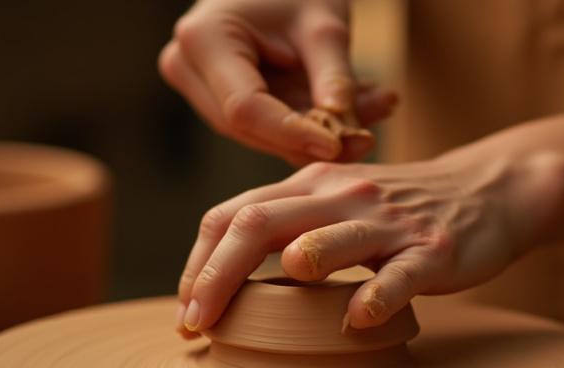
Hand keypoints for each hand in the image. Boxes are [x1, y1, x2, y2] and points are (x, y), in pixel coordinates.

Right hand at [159, 0, 397, 164]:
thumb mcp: (324, 25)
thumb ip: (334, 77)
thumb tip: (346, 134)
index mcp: (204, 39)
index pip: (245, 108)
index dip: (291, 134)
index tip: (337, 146)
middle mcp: (187, 66)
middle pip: (249, 127)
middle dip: (311, 137)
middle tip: (368, 136)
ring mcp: (198, 84)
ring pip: (260, 133)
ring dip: (319, 131)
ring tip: (375, 108)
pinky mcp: (219, 96)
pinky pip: (265, 124)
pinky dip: (311, 122)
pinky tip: (358, 108)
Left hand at [175, 150, 563, 336]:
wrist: (489, 190)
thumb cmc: (399, 210)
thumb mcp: (336, 203)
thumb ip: (286, 225)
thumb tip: (218, 275)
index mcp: (309, 186)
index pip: (233, 213)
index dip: (198, 261)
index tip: (186, 307)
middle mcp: (340, 196)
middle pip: (260, 224)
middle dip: (215, 275)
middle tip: (195, 323)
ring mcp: (387, 223)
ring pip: (326, 240)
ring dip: (284, 272)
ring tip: (250, 315)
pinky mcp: (431, 252)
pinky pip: (398, 277)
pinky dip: (375, 299)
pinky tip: (357, 322)